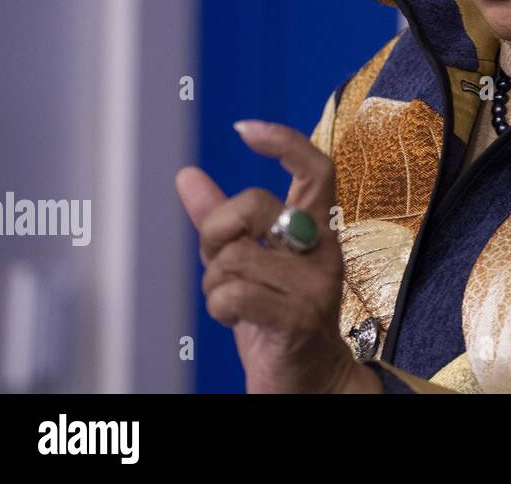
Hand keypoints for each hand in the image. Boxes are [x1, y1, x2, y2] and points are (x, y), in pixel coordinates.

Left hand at [175, 120, 380, 393]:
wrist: (310, 381)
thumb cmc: (278, 319)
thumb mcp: (249, 264)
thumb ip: (221, 221)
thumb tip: (187, 175)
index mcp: (316, 230)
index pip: (317, 170)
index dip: (284, 141)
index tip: (245, 129)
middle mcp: (322, 251)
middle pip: (254, 206)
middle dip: (215, 232)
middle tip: (220, 260)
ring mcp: (314, 285)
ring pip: (233, 257)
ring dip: (214, 284)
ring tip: (235, 303)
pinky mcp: (298, 319)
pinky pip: (234, 293)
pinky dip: (219, 307)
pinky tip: (234, 319)